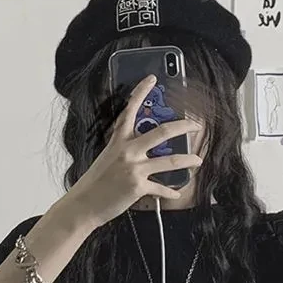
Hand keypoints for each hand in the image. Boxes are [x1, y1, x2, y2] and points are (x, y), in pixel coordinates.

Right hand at [64, 75, 202, 229]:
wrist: (84, 204)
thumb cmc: (96, 182)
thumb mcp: (108, 158)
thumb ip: (125, 149)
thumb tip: (144, 148)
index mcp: (119, 140)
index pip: (130, 109)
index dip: (141, 91)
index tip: (152, 79)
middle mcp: (128, 150)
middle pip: (161, 132)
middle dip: (183, 126)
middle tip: (195, 125)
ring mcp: (134, 168)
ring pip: (169, 161)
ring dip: (188, 160)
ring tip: (198, 160)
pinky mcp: (138, 187)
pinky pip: (161, 188)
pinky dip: (171, 192)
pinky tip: (177, 192)